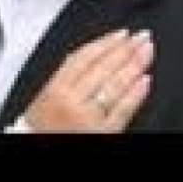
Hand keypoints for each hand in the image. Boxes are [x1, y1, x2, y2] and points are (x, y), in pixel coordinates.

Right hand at [22, 28, 153, 132]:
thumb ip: (63, 75)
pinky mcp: (103, 134)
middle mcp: (72, 101)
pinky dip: (136, 95)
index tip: (121, 33)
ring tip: (146, 51)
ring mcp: (89, 118)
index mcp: (55, 89)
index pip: (84, 58)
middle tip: (141, 36)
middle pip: (102, 68)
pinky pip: (123, 111)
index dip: (105, 43)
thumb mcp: (43, 97)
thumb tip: (88, 53)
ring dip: (134, 66)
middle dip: (125, 49)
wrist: (36, 148)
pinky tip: (145, 81)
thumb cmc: (40, 128)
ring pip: (114, 86)